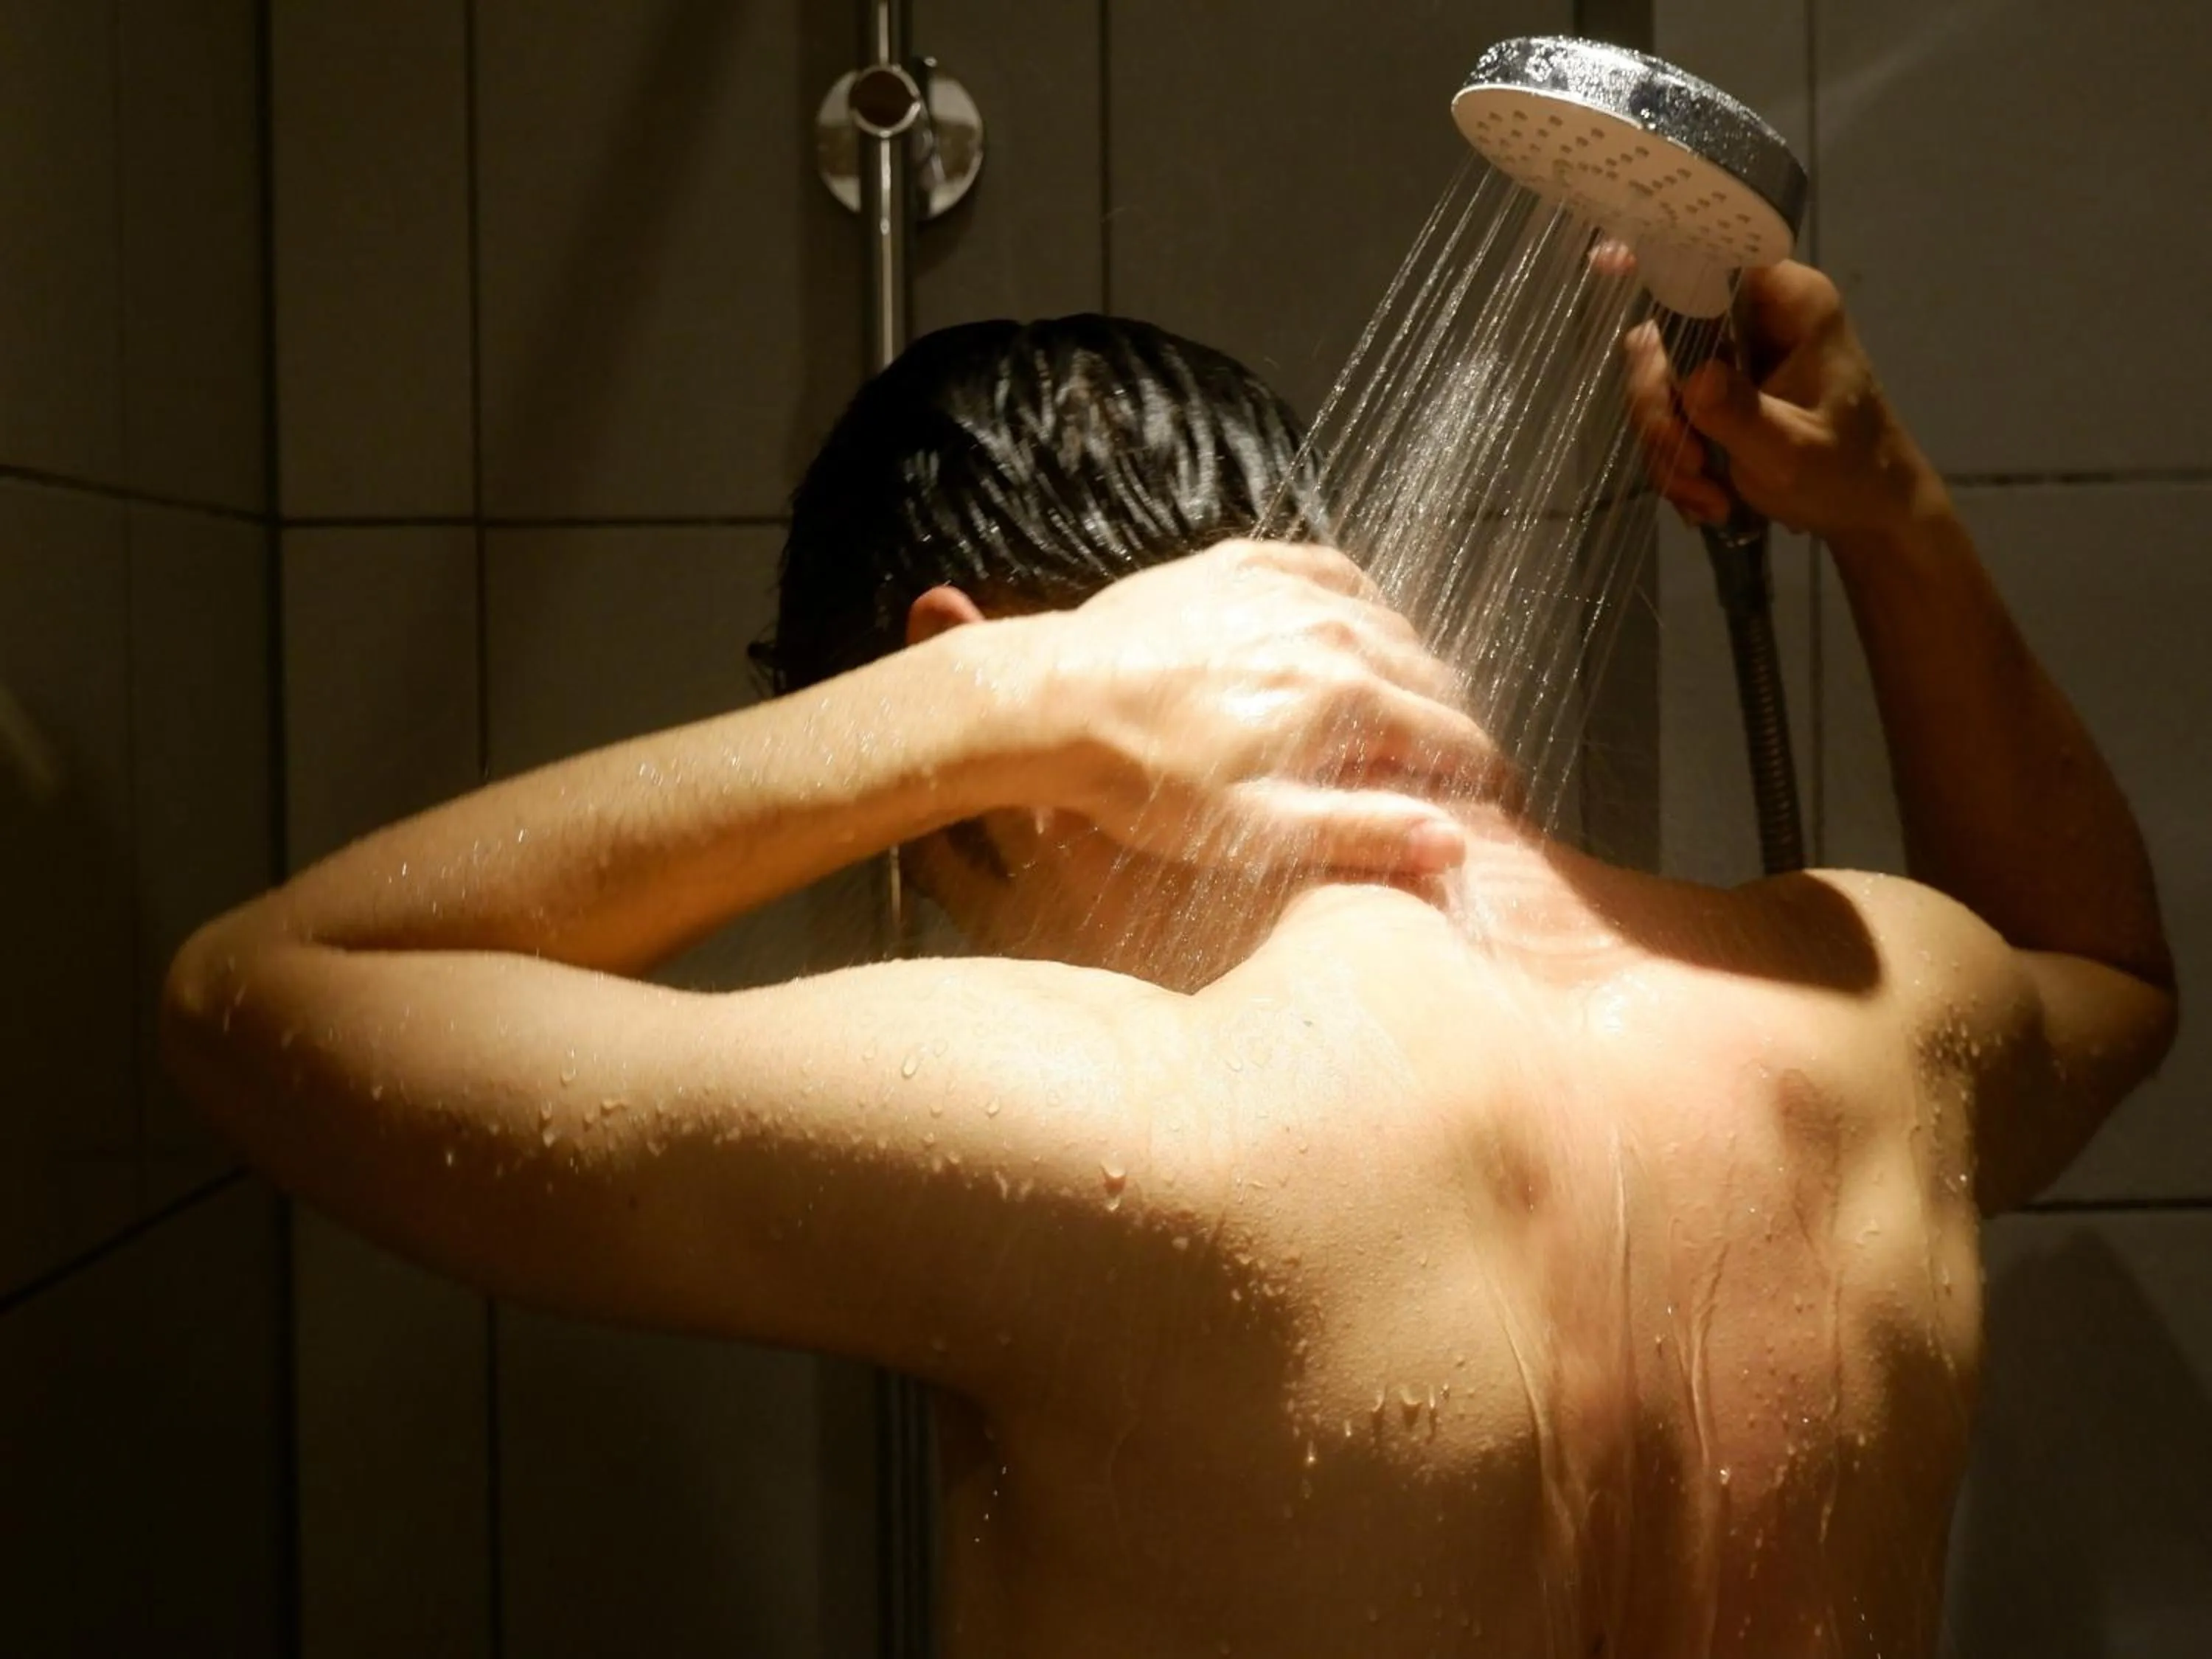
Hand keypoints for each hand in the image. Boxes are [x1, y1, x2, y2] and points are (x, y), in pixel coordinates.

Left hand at [1024, 539, 1513, 875]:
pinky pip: (1327, 567)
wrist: (1050, 701)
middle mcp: (1331, 628)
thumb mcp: (1254, 832)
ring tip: (1410, 702)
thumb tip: (1456, 844)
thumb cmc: (1145, 781)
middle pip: (1431, 674)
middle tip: (1454, 760)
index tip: (1500, 799)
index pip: (1450, 735)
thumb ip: (1360, 832)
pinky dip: (1356, 599)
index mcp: (1345, 698)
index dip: (1484, 774)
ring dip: (1410, 663)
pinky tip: (1354, 621)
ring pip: (1387, 620)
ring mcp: (1284, 588)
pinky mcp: (1238, 563)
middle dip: (1452, 721)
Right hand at [1621, 260, 1944, 540]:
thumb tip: (1693, 380)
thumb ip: (1741, 414)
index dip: (1658, 260)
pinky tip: (1708, 499)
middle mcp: (1752, 316)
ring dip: (1670, 448)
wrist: (1866, 511)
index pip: (1714, 256)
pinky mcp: (1713, 392)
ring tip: (1708, 498)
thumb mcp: (1793, 451)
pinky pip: (1667, 415)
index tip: (1608, 267)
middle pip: (1664, 334)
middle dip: (1663, 410)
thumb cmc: (1848, 472)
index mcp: (1787, 302)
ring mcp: (1729, 356)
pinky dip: (1676, 463)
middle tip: (1690, 464)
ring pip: (1657, 383)